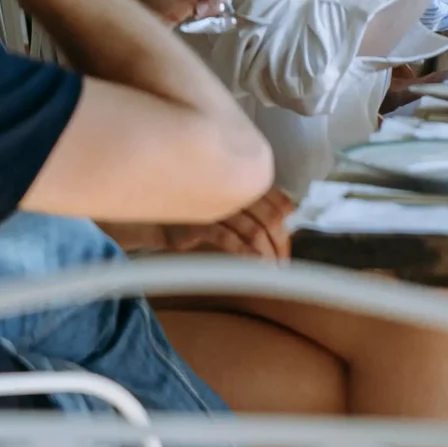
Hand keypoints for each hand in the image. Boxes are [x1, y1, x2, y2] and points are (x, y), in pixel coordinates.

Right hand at [159, 188, 294, 261]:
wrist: (157, 213)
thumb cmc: (197, 208)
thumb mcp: (230, 203)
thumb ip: (256, 205)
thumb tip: (290, 215)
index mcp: (244, 177)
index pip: (278, 200)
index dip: (288, 225)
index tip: (290, 246)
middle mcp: (233, 186)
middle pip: (269, 216)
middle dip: (280, 243)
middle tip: (283, 263)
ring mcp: (217, 202)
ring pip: (253, 229)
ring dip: (266, 253)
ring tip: (271, 269)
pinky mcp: (200, 221)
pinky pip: (229, 238)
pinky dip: (245, 253)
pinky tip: (254, 264)